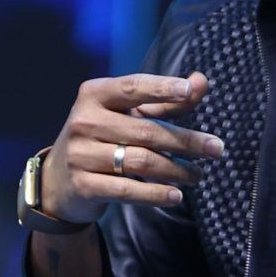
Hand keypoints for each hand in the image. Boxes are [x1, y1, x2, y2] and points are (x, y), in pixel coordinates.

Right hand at [40, 69, 227, 224]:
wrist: (59, 180)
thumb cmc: (103, 139)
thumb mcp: (127, 115)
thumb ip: (164, 101)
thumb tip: (202, 81)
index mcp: (94, 95)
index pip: (133, 87)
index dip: (162, 88)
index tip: (189, 91)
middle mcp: (84, 121)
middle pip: (146, 131)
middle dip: (186, 141)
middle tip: (216, 149)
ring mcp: (81, 154)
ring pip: (141, 162)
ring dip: (176, 171)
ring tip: (198, 175)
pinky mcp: (83, 185)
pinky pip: (127, 190)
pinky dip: (156, 194)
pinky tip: (176, 196)